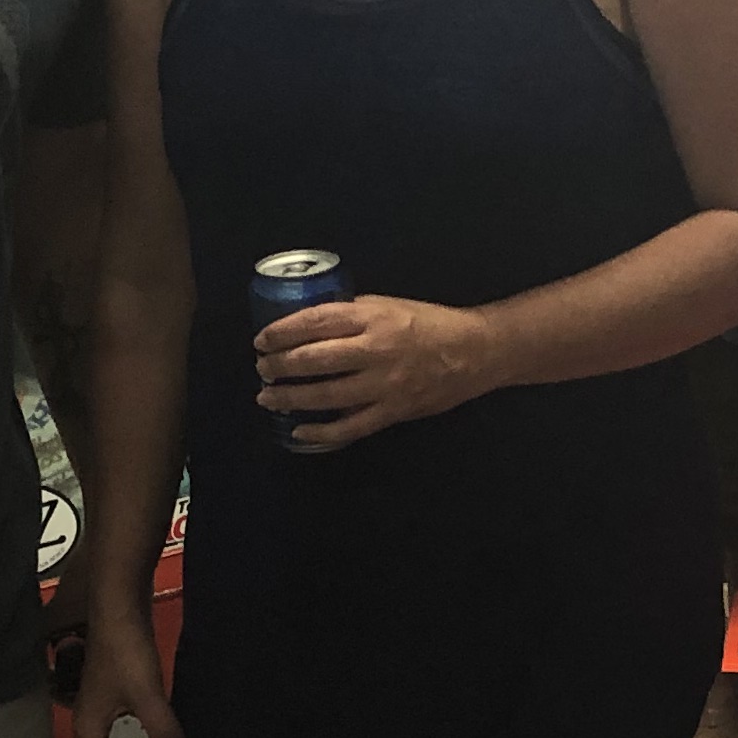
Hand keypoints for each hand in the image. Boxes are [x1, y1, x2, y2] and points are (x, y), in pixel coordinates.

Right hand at [79, 608, 186, 737]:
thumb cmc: (125, 651)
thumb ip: (163, 730)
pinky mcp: (111, 694)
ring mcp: (99, 708)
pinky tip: (163, 719)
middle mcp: (88, 724)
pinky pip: (124, 726)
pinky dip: (143, 731)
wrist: (118, 607)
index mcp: (87, 729)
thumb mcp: (147, 694)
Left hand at [256, 291, 492, 448]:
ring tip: (268, 397)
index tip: (262, 339)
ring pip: (326, 396)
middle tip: (263, 368)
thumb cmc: (430, 323)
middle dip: (280, 366)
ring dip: (291, 398)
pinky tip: (299, 430)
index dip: (283, 332)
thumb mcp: (389, 305)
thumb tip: (312, 323)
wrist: (475, 352)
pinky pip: (351, 427)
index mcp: (373, 318)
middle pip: (315, 360)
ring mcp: (384, 385)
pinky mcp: (393, 412)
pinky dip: (321, 432)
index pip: (315, 322)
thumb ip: (353, 314)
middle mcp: (375, 351)